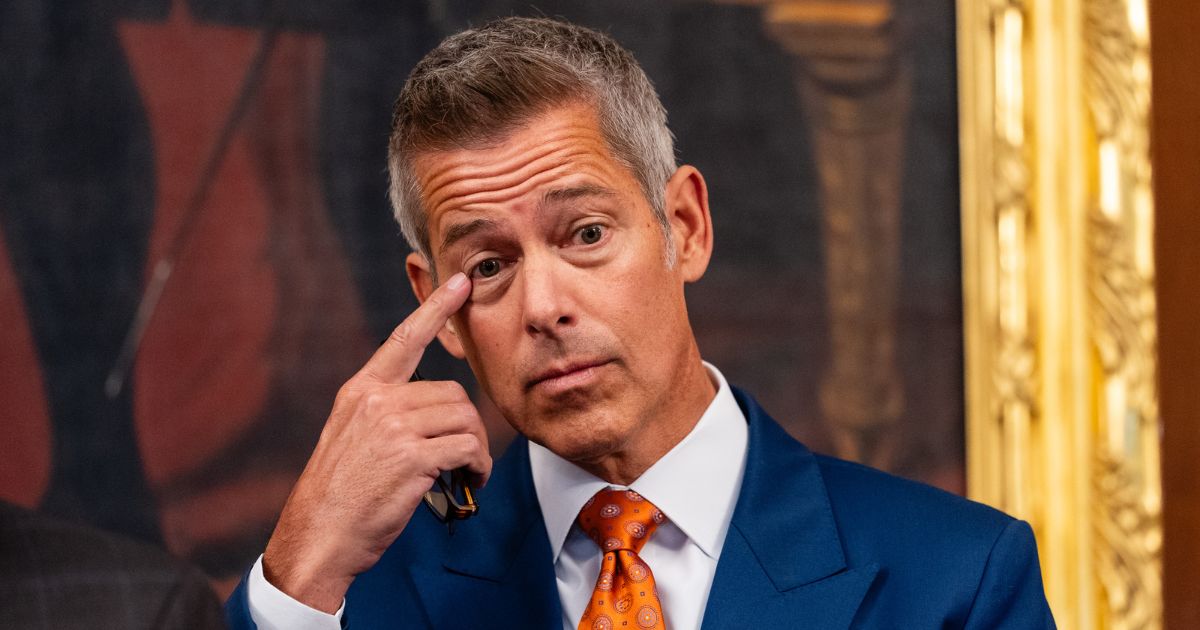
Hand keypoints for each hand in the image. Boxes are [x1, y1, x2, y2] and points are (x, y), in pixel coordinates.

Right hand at [262, 272, 487, 612]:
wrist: (318, 536)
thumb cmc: (341, 494)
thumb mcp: (352, 437)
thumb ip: (385, 413)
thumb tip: (435, 407)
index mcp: (361, 391)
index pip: (403, 339)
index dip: (435, 308)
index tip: (460, 283)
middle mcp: (376, 401)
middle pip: (453, 393)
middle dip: (468, 426)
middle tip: (467, 456)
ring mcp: (392, 427)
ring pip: (464, 419)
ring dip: (476, 449)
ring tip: (468, 472)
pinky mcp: (411, 457)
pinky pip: (467, 448)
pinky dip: (478, 467)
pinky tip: (469, 483)